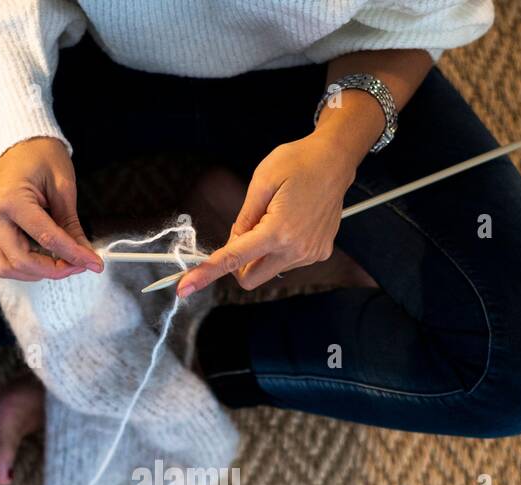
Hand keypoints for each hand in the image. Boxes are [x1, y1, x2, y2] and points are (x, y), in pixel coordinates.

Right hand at [0, 137, 103, 280]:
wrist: (20, 142)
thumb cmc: (40, 155)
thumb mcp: (63, 186)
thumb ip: (70, 224)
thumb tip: (84, 253)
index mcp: (12, 200)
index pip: (47, 239)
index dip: (74, 255)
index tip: (93, 263)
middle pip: (21, 260)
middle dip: (54, 269)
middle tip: (77, 265)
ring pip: (4, 265)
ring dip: (31, 273)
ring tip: (55, 264)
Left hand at [176, 133, 357, 296]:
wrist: (335, 160)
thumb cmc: (297, 163)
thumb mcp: (261, 181)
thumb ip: (243, 218)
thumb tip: (232, 244)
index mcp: (277, 230)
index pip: (233, 258)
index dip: (206, 273)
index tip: (185, 287)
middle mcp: (296, 249)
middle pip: (249, 278)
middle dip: (238, 264)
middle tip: (245, 232)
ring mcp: (310, 254)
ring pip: (268, 271)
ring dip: (261, 253)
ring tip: (276, 217)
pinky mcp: (319, 253)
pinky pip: (287, 262)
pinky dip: (279, 249)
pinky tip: (291, 222)